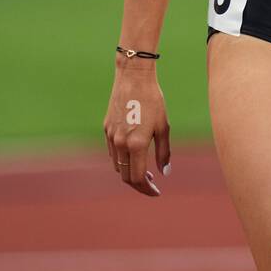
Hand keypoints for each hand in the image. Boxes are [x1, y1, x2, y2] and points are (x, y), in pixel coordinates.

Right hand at [103, 63, 170, 194]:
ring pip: (117, 166)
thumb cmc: (153, 100)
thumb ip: (164, 152)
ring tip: (145, 171)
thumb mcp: (163, 126)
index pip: (138, 178)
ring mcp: (111, 137)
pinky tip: (133, 155)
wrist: (133, 77)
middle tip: (152, 184)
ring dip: (129, 173)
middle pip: (126, 176)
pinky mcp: (106, 129)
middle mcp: (121, 143)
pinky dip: (122, 160)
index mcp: (137, 144)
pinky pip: (113, 153)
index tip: (156, 192)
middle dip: (139, 184)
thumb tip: (164, 173)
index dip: (147, 189)